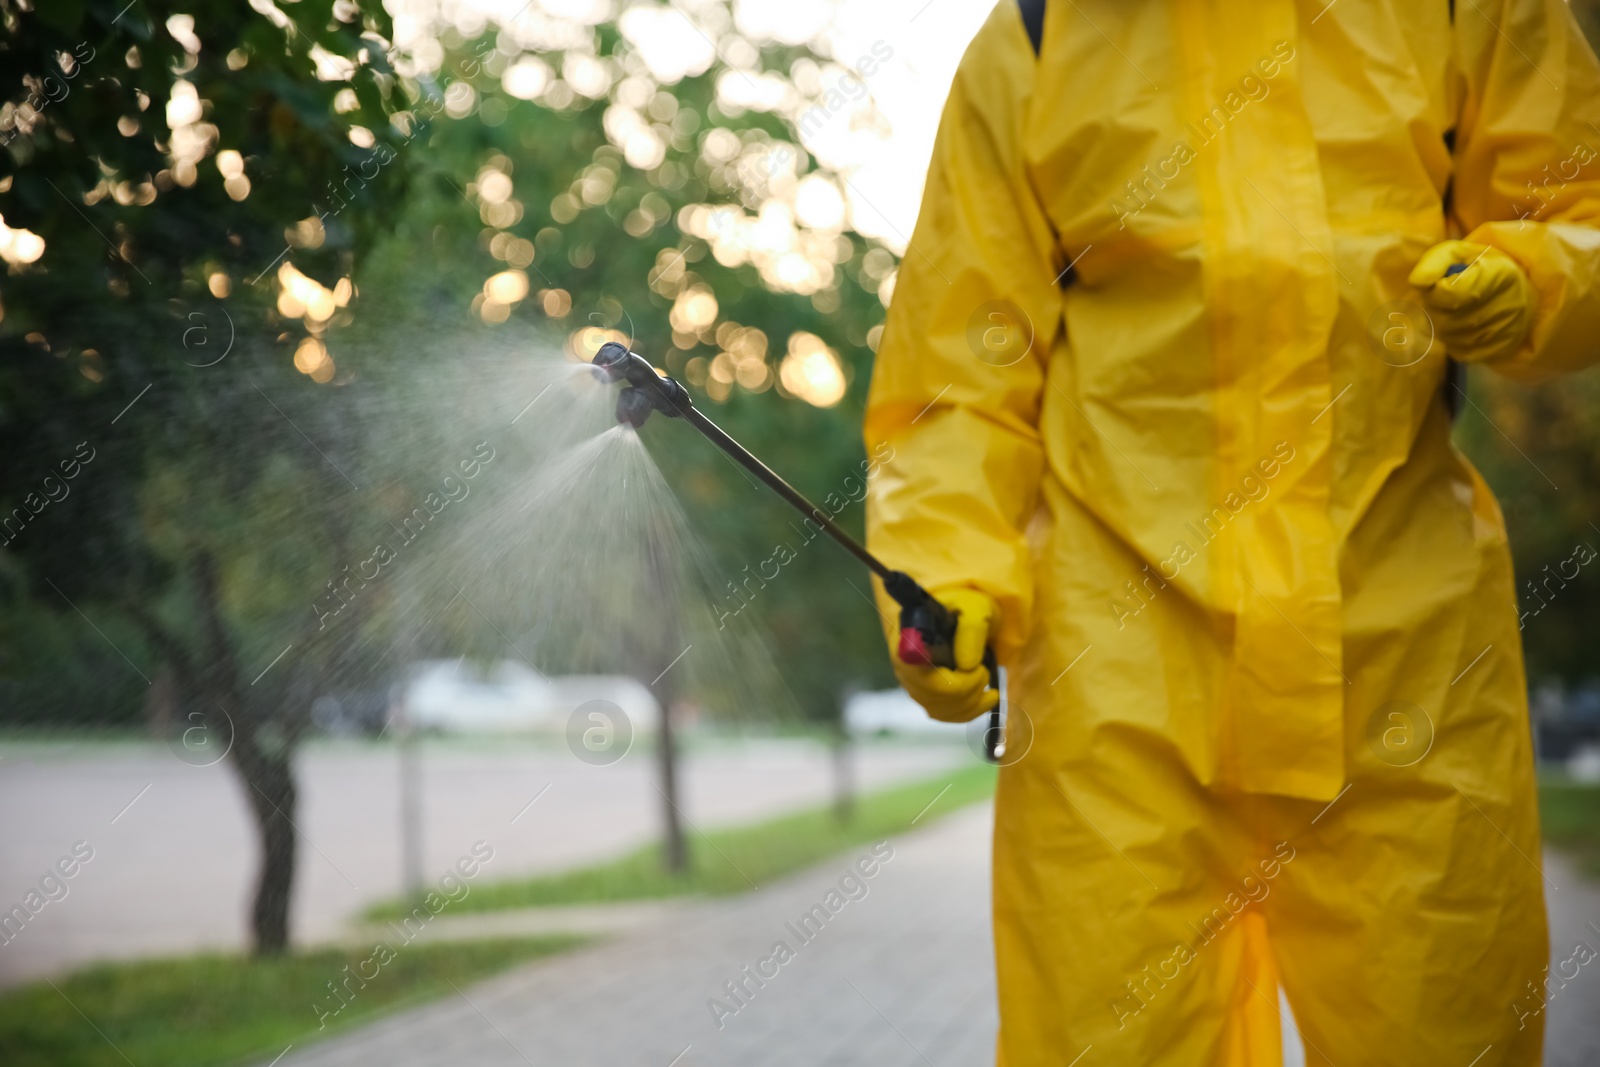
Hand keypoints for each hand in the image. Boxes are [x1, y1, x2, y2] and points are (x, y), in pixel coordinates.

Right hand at [892, 586, 999, 722]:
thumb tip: (967, 665)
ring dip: (970, 705)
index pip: (920, 674)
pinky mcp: (923, 693)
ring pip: (936, 709)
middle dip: (967, 692)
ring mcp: (911, 680)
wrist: (962, 612)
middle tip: (985, 672)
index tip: (978, 669)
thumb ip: (971, 630)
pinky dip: (966, 714)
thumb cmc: (965, 606)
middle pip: (930, 695)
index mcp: (908, 637)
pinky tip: (984, 702)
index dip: (952, 683)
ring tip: (990, 690)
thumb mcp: (974, 608)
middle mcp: (904, 662)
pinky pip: (940, 714)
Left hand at [1408, 240, 1535, 363]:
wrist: (1516, 293)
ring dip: (1443, 324)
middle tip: (1449, 297)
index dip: (1436, 290)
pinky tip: (1464, 327)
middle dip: (1437, 308)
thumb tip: (1417, 282)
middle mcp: (1507, 305)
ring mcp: (1505, 331)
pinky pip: (1458, 351)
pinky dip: (1454, 341)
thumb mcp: (1458, 253)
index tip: (1442, 283)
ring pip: (1450, 336)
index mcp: (1500, 274)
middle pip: (1446, 318)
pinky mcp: (1499, 350)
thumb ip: (1435, 262)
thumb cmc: (1480, 269)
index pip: (1449, 294)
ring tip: (1457, 310)